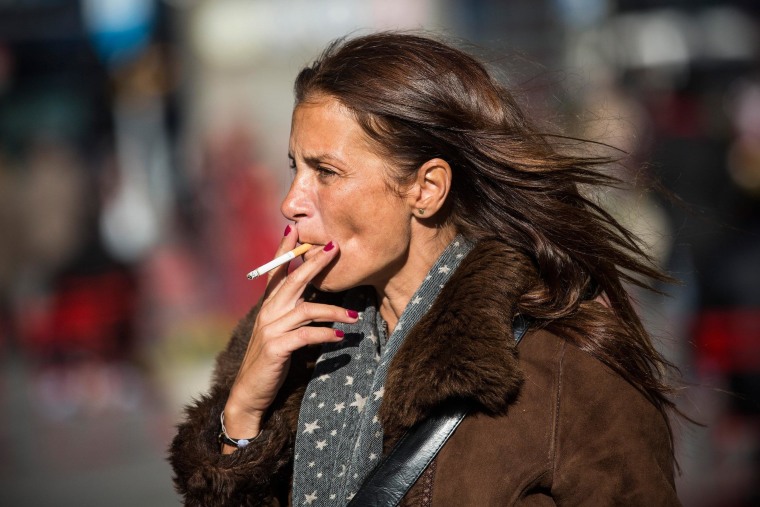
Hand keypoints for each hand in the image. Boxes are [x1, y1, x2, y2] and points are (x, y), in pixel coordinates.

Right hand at [221, 228, 357, 452]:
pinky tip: (341, 337)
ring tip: (356, 317)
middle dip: (314, 263)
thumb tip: (315, 299)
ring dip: (334, 311)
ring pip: (306, 310)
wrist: (250, 393)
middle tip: (335, 248)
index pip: (277, 272)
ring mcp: (270, 330)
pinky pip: (306, 335)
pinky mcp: (276, 348)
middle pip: (293, 281)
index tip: (293, 228)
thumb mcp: (280, 333)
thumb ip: (293, 315)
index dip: (284, 250)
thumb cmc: (270, 362)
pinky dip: (325, 334)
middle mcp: (268, 313)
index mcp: (269, 307)